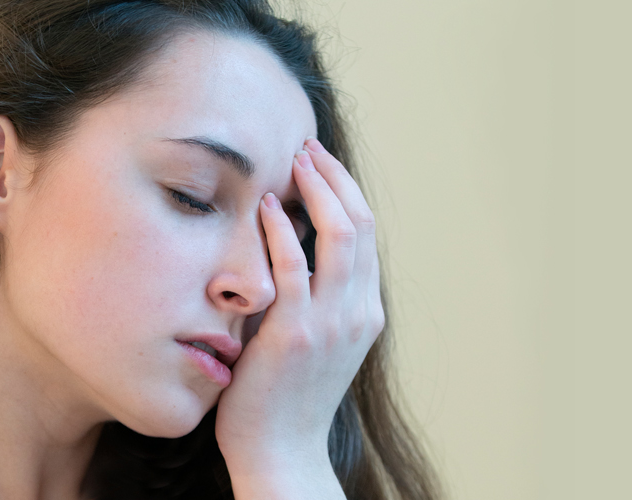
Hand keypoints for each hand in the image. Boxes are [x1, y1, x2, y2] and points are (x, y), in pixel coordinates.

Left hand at [215, 138, 382, 482]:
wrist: (280, 452)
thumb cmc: (285, 399)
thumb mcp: (314, 342)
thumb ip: (311, 299)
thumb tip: (287, 248)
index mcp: (366, 312)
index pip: (366, 236)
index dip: (345, 193)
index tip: (319, 165)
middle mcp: (357, 311)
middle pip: (359, 224)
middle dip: (334, 179)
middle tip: (307, 148)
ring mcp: (330, 321)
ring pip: (339, 235)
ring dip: (316, 190)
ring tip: (293, 161)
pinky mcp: (296, 331)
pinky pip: (294, 266)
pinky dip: (282, 229)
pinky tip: (265, 206)